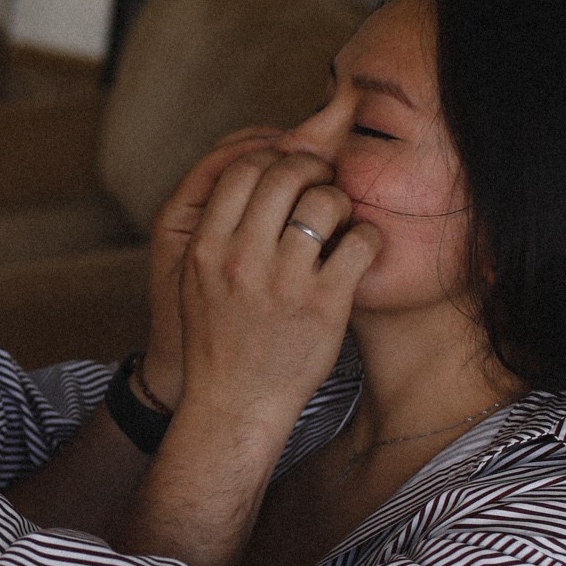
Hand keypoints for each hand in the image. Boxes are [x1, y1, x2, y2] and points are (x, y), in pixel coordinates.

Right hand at [117, 156, 377, 565]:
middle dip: (311, 170)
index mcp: (206, 248)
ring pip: (325, 200)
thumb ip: (220, 229)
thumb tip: (255, 173)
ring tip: (339, 220)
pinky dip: (367, 236)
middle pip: (284, 173)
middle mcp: (242, 259)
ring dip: (339, 200)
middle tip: (322, 184)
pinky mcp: (325, 305)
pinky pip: (360, 242)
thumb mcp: (198, 279)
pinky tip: (359, 250)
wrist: (234, 406)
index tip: (288, 172)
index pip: (241, 169)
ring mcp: (284, 282)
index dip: (271, 159)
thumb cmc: (220, 339)